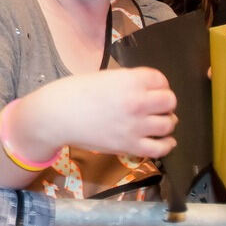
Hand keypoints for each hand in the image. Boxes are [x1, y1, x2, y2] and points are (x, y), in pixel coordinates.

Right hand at [30, 67, 177, 158]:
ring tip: (157, 121)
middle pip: (169, 101)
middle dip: (164, 102)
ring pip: (168, 124)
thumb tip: (146, 91)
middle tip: (154, 105)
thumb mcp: (103, 78)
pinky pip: (161, 148)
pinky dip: (167, 144)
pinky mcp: (130, 146)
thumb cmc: (73, 92)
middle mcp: (137, 102)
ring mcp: (135, 126)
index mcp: (129, 81)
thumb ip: (127, 82)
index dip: (157, 83)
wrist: (55, 115)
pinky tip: (164, 140)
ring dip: (165, 121)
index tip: (151, 88)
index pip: (161, 79)